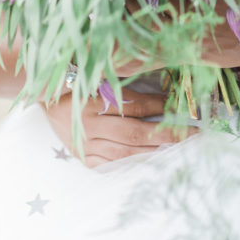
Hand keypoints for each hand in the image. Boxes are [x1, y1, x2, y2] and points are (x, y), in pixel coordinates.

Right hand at [42, 88, 197, 168]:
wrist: (47, 97)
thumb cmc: (79, 80)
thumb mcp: (100, 74)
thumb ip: (126, 81)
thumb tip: (160, 85)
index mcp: (94, 99)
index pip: (135, 105)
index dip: (160, 106)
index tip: (183, 106)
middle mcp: (89, 124)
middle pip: (134, 132)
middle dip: (166, 134)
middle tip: (192, 134)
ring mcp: (85, 144)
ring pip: (125, 153)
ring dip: (153, 151)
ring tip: (176, 149)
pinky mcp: (83, 157)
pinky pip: (111, 165)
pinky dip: (132, 163)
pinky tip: (150, 161)